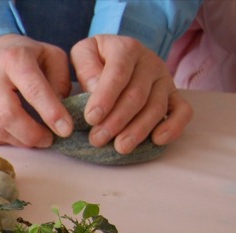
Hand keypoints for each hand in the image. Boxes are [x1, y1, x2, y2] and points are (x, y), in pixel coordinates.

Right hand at [0, 34, 74, 148]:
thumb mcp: (49, 55)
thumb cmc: (21, 54)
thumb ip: (60, 80)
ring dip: (20, 140)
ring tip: (36, 139)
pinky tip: (18, 135)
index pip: (33, 90)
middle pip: (9, 115)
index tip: (66, 129)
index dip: (51, 113)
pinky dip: (6, 141)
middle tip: (49, 139)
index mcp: (15, 59)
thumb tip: (60, 109)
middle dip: (32, 134)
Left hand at [70, 35, 192, 153]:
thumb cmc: (97, 58)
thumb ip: (86, 66)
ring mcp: (165, 79)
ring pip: (156, 107)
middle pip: (137, 95)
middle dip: (117, 121)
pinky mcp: (174, 95)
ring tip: (120, 147)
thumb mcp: (84, 52)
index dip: (105, 97)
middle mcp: (150, 62)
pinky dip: (174, 126)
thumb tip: (94, 87)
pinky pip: (183, 111)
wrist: (120, 54)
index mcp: (126, 49)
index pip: (118, 73)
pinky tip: (158, 140)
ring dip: (139, 130)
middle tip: (98, 139)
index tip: (91, 118)